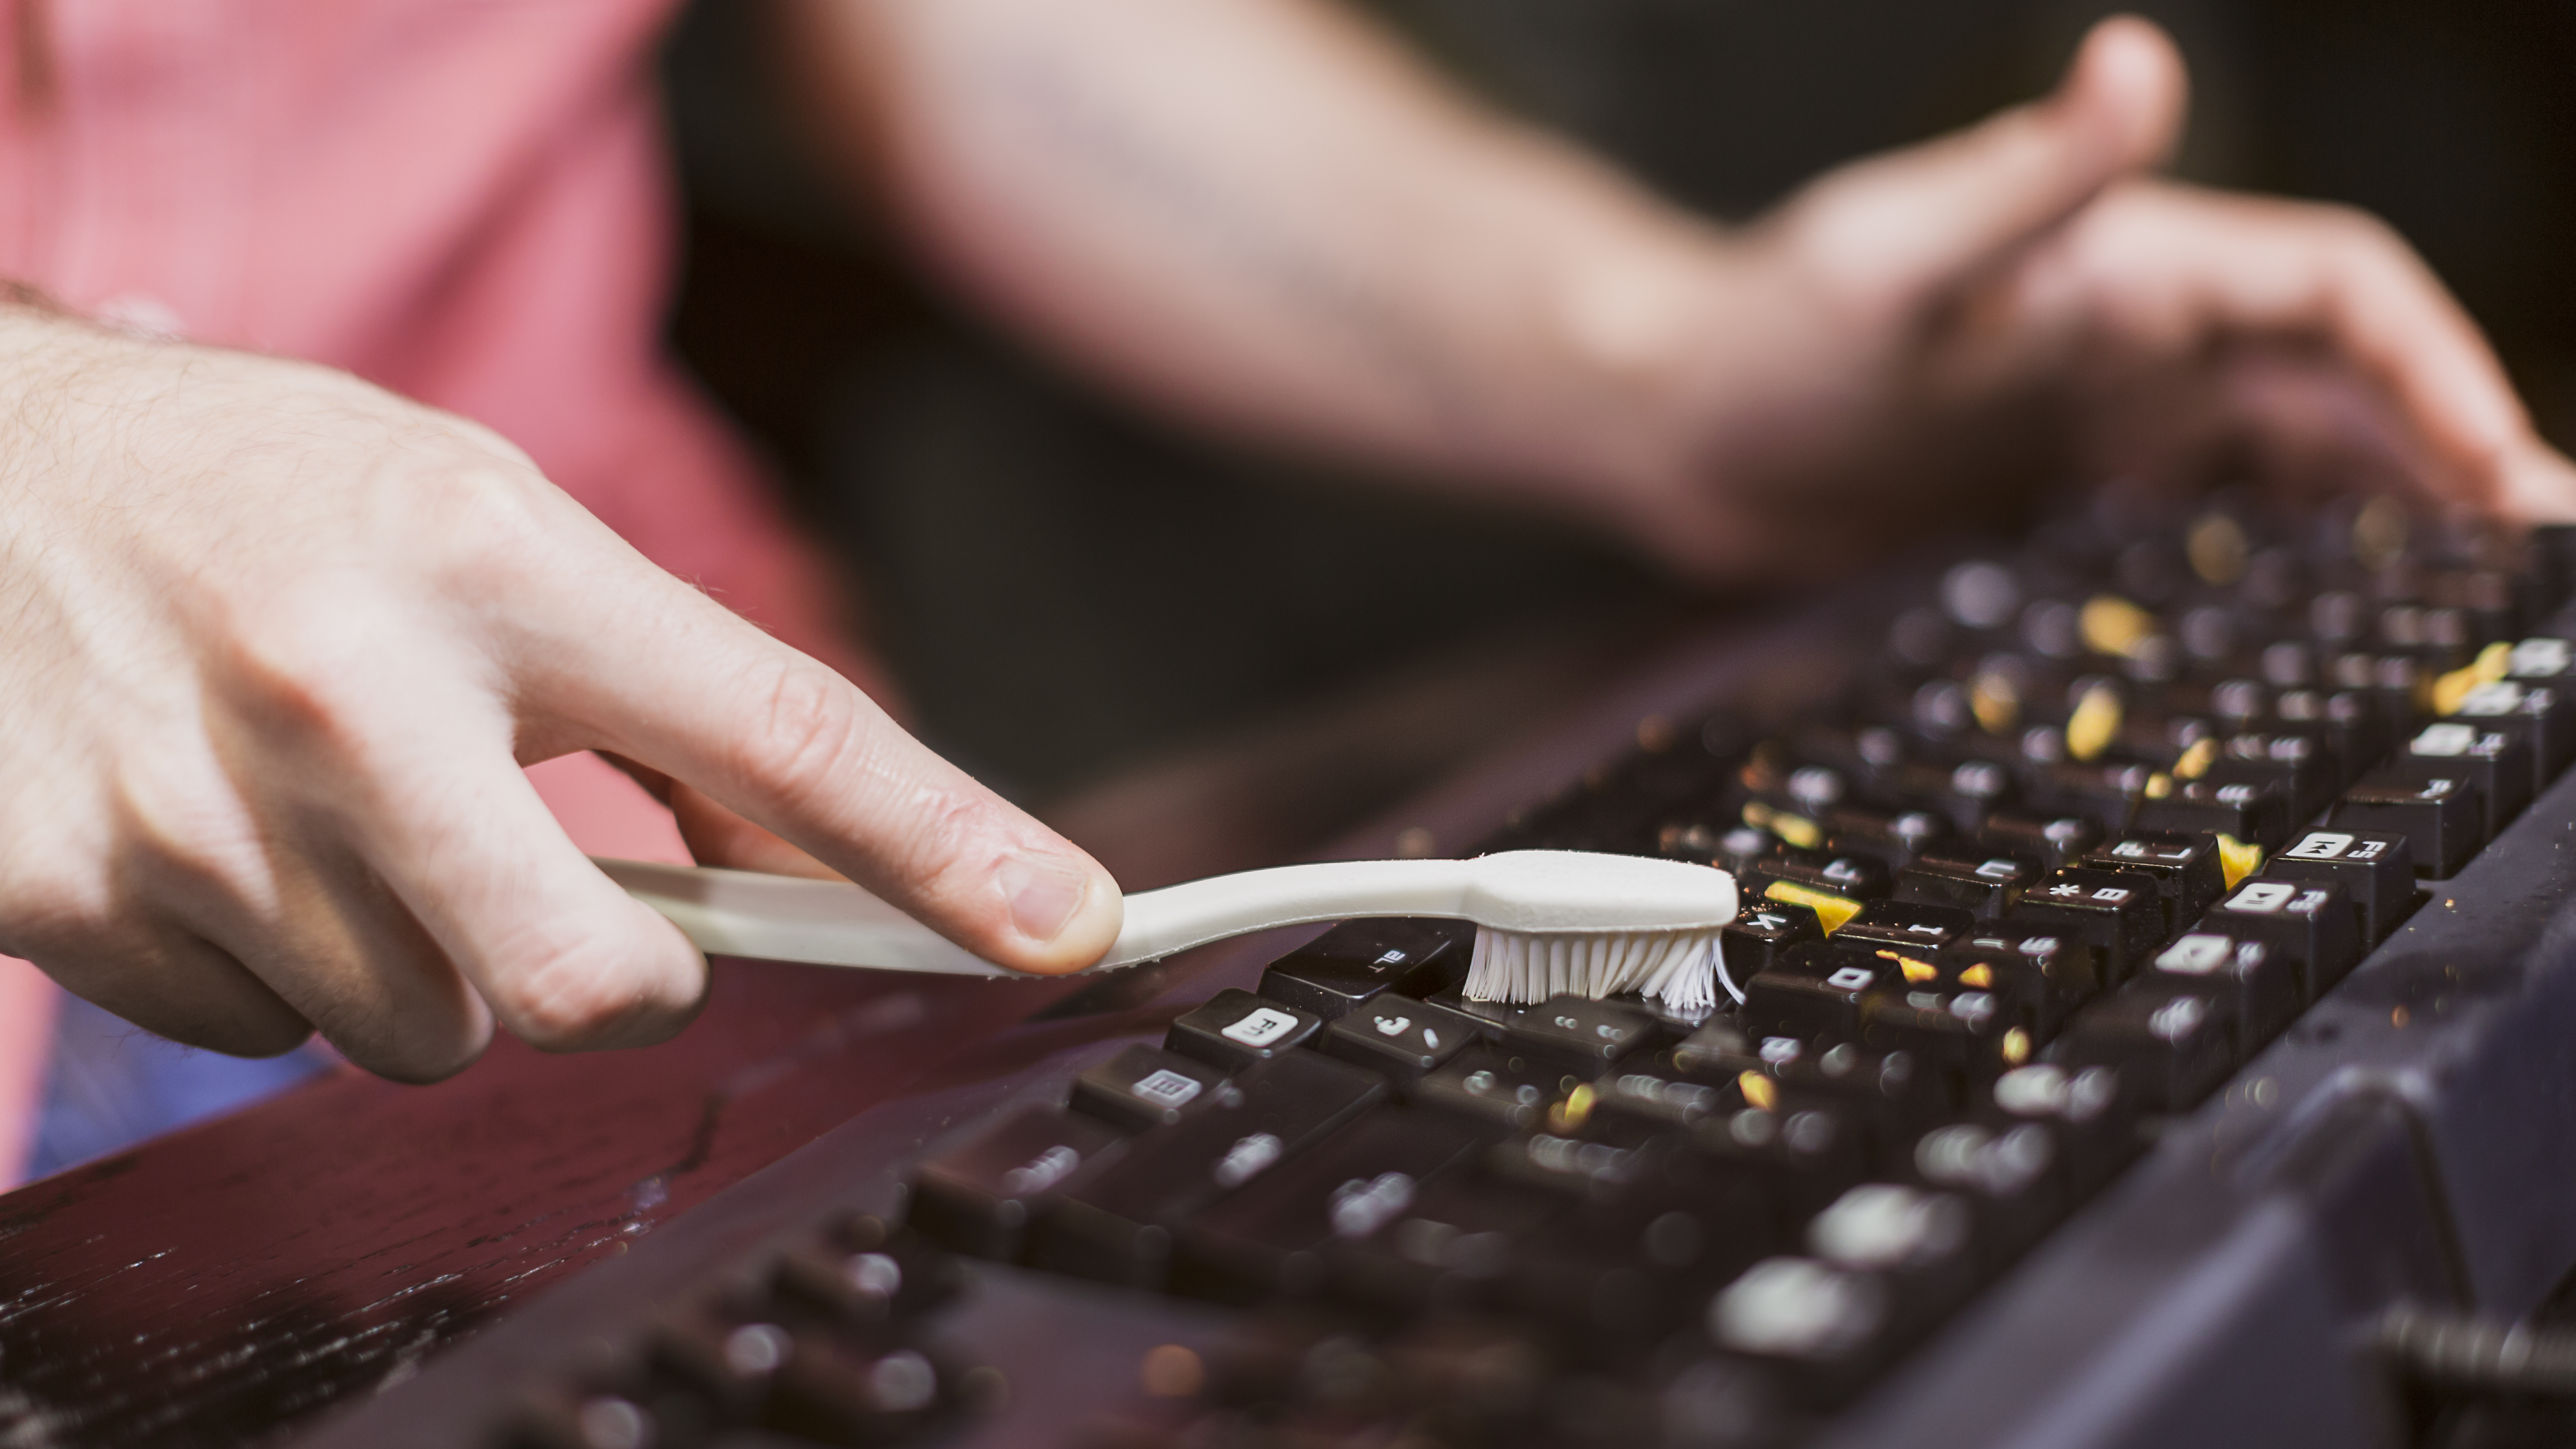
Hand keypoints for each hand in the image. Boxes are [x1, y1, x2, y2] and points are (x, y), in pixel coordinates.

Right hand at [0, 308, 1122, 1081]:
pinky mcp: (81, 897)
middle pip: (587, 986)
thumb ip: (635, 680)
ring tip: (342, 808)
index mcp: (489, 556)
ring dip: (422, 953)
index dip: (945, 847)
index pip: (780, 728)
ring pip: (422, 1028)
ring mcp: (202, 809)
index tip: (1064, 919)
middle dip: (615, 982)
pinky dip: (285, 961)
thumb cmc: (261, 490)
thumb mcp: (477, 515)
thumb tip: (765, 846)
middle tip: (581, 901)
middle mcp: (349, 685)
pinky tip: (234, 834)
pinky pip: (270, 1032)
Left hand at [1577, 17, 2575, 581]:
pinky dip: (2289, 567)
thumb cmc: (1768, 328)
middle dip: (2456, 457)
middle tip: (2543, 559)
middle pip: (2348, 387)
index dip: (2435, 364)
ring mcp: (2110, 420)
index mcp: (2133, 268)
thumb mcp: (1894, 254)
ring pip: (2298, 462)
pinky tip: (2334, 631)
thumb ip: (2026, 176)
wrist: (1675, 423)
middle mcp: (2143, 337)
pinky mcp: (2065, 495)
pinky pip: (2212, 527)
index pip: (2338, 289)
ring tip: (2480, 604)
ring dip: (2395, 516)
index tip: (2501, 467)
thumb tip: (2136, 56)